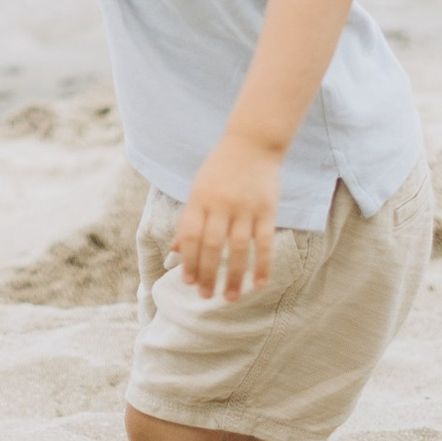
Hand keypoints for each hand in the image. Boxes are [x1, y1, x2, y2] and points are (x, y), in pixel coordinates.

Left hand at [172, 138, 283, 303]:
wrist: (251, 143)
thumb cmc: (220, 169)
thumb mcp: (198, 189)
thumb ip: (189, 220)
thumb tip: (174, 250)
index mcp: (200, 199)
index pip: (191, 235)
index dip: (189, 260)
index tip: (189, 282)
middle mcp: (221, 204)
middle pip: (212, 245)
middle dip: (208, 274)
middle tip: (206, 296)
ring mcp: (245, 207)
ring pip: (238, 248)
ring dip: (234, 276)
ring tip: (230, 298)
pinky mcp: (266, 210)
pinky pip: (264, 242)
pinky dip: (262, 264)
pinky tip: (258, 284)